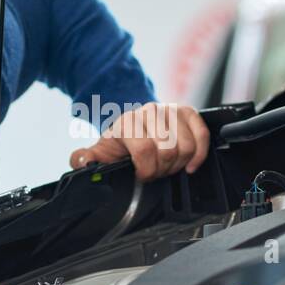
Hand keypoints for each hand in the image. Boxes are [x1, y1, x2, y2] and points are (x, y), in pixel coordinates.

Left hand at [69, 102, 210, 181]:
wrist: (137, 124)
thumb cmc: (122, 142)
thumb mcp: (101, 151)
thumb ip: (85, 159)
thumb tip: (82, 162)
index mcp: (127, 122)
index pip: (145, 150)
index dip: (146, 170)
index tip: (142, 175)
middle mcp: (149, 111)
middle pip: (168, 150)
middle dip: (162, 168)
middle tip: (155, 170)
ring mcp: (171, 109)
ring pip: (186, 146)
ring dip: (179, 163)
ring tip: (167, 165)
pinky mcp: (188, 112)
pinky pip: (202, 135)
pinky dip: (199, 154)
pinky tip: (189, 163)